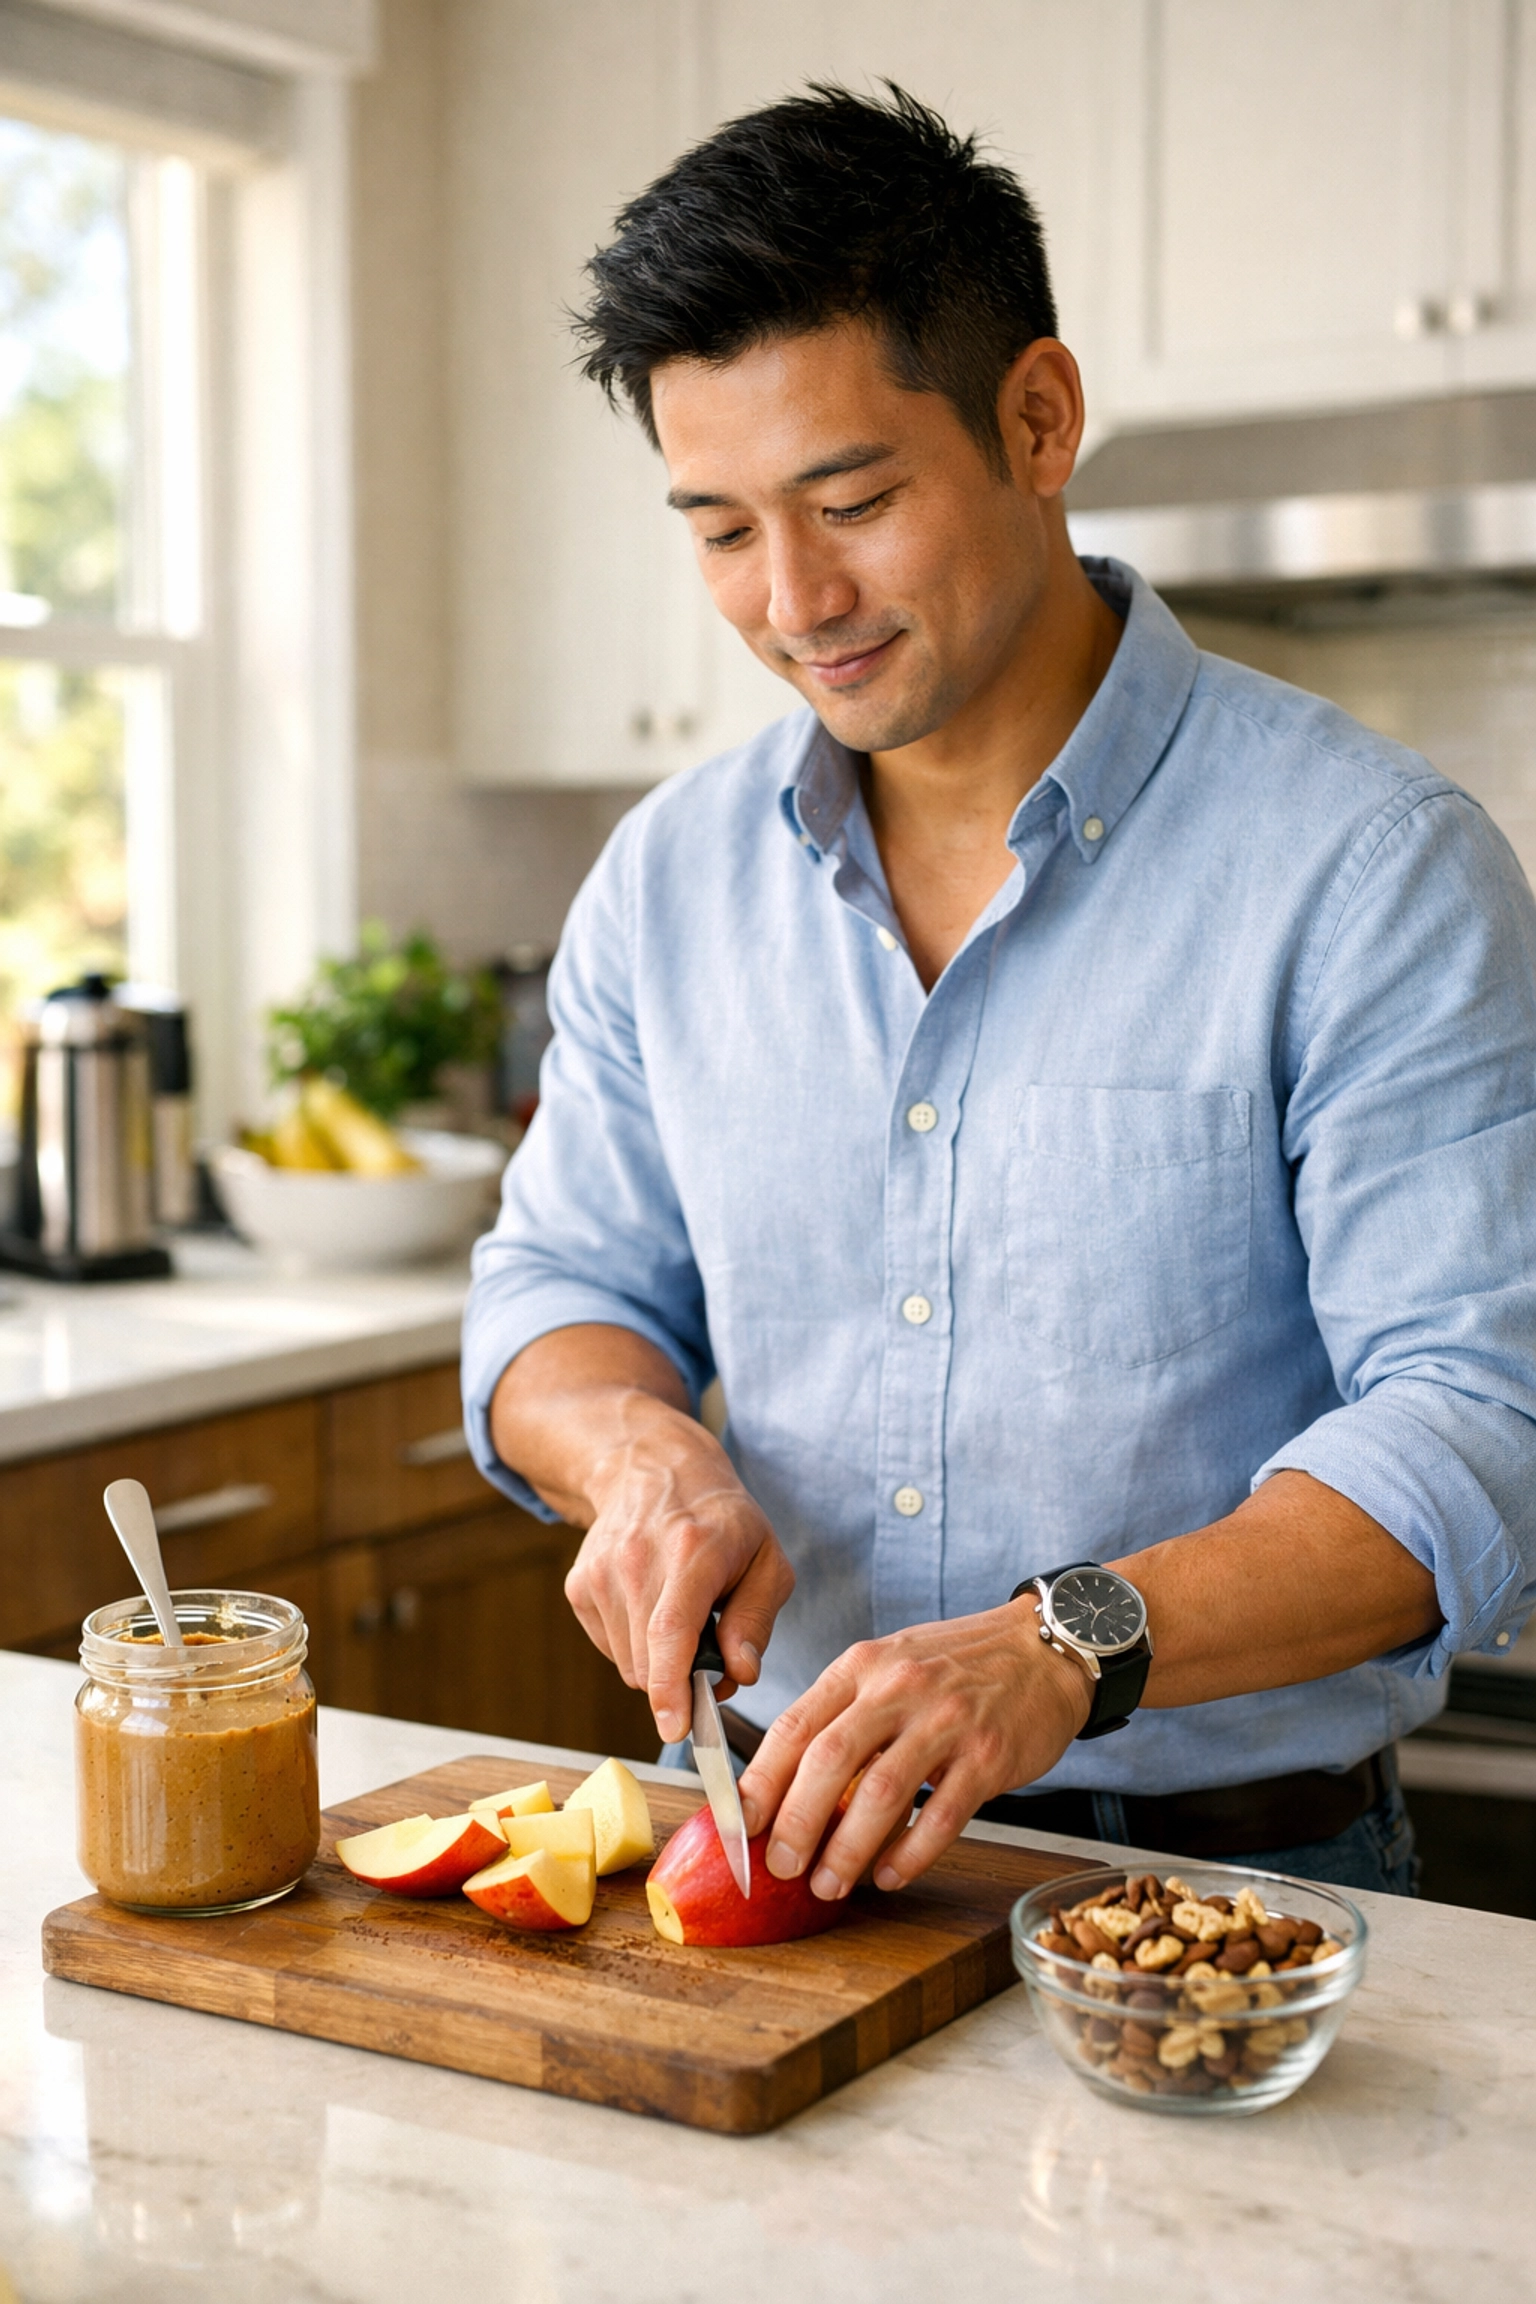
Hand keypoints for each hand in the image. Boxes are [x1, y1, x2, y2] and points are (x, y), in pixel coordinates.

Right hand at [565, 1416, 795, 1742]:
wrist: (653, 1470)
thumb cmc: (722, 1521)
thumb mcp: (767, 1560)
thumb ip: (757, 1621)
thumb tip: (740, 1674)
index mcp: (693, 1550)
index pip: (672, 1630)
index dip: (671, 1687)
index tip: (675, 1729)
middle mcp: (638, 1560)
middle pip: (650, 1662)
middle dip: (684, 1681)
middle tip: (714, 1655)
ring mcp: (601, 1573)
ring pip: (630, 1665)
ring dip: (660, 1664)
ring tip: (683, 1619)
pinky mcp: (579, 1586)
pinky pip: (611, 1650)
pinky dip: (637, 1648)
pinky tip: (653, 1609)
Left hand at [736, 1601, 1092, 1898]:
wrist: (1044, 1647)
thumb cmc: (956, 1665)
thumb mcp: (889, 1665)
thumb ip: (843, 1714)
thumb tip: (787, 1785)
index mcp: (862, 1666)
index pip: (795, 1724)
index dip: (761, 1779)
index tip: (738, 1824)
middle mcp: (899, 1687)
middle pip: (829, 1760)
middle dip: (796, 1822)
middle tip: (779, 1867)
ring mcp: (946, 1721)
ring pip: (881, 1794)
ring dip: (846, 1849)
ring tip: (828, 1884)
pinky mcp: (989, 1756)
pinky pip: (941, 1815)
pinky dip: (909, 1854)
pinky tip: (888, 1876)